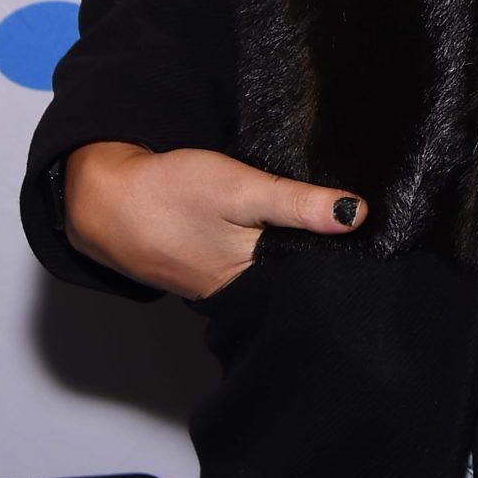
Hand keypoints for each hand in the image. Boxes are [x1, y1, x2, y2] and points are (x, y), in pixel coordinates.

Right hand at [63, 142, 366, 300]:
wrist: (104, 198)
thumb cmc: (169, 193)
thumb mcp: (241, 189)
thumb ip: (296, 203)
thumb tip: (355, 215)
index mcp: (253, 277)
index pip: (313, 275)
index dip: (342, 258)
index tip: (373, 238)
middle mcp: (239, 288)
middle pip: (295, 277)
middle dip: (321, 257)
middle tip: (355, 226)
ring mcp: (220, 280)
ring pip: (272, 270)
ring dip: (293, 251)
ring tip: (325, 227)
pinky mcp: (206, 265)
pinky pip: (247, 262)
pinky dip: (263, 246)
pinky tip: (275, 227)